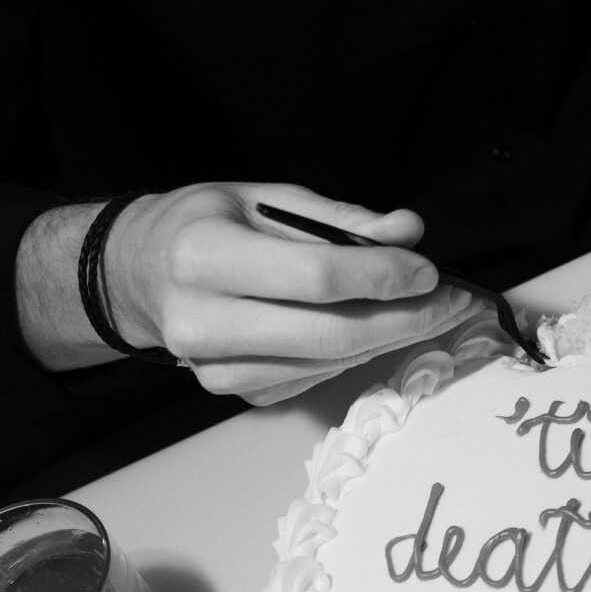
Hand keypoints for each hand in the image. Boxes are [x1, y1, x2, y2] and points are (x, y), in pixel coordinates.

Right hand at [103, 182, 480, 403]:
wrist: (136, 276)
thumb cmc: (204, 225)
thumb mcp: (263, 198)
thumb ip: (339, 219)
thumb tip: (408, 233)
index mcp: (203, 257)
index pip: (315, 278)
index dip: (383, 277)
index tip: (428, 270)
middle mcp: (202, 322)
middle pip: (330, 334)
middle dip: (406, 319)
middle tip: (454, 301)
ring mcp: (215, 369)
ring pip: (329, 363)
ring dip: (392, 339)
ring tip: (432, 312)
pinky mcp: (234, 393)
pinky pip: (314, 376)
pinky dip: (357, 353)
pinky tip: (379, 329)